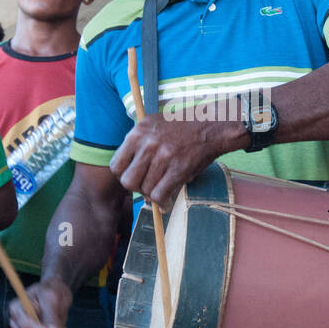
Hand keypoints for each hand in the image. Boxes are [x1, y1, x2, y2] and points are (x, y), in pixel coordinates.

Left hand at [110, 114, 240, 208]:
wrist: (212, 125)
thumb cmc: (183, 127)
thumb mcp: (154, 127)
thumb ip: (140, 147)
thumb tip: (134, 177)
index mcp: (138, 133)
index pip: (116, 165)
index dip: (124, 175)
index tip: (134, 177)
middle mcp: (147, 144)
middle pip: (128, 181)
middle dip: (137, 188)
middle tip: (147, 187)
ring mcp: (163, 157)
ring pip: (146, 190)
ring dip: (153, 195)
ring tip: (162, 192)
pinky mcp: (178, 168)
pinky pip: (160, 194)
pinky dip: (163, 202)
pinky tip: (167, 201)